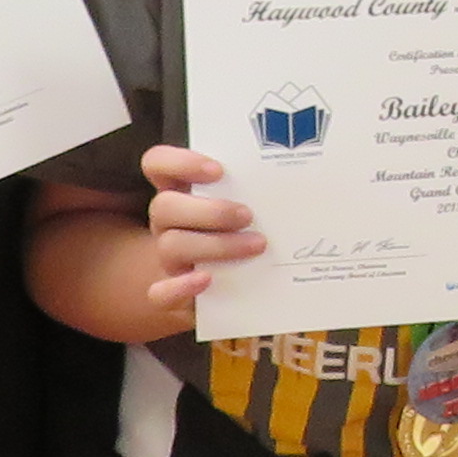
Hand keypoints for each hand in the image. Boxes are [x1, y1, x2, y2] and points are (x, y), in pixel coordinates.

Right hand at [133, 144, 263, 318]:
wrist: (238, 287)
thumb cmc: (249, 231)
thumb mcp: (254, 204)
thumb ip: (260, 188)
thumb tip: (300, 176)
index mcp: (182, 191)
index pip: (157, 164)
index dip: (179, 162)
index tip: (218, 170)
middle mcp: (169, 221)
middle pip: (163, 206)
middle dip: (209, 211)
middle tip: (248, 215)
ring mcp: (168, 257)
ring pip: (170, 245)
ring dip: (215, 245)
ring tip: (256, 245)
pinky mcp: (172, 294)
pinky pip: (159, 293)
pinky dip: (181, 287)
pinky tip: (208, 280)